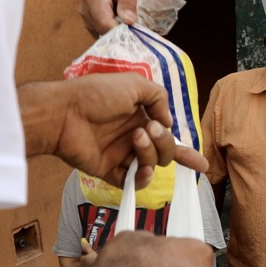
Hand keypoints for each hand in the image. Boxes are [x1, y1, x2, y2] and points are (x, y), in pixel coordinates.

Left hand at [24, 73, 209, 187]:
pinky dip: (140, 179)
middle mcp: (133, 137)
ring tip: (135, 138)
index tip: (200, 163)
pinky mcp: (108, 171)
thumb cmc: (97, 94)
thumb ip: (158, 97)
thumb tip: (167, 122)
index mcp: (140, 117)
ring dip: (150, 154)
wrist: (65, 113)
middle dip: (163, 143)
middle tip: (146, 128)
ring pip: (150, 166)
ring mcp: (121, 155)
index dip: (185, 152)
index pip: (168, 137)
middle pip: (163, 153)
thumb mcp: (133, 83)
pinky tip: (140, 170)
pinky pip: (131, 182)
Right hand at [80, 0, 147, 36]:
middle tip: (134, 24)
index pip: (104, 22)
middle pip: (102, 30)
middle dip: (119, 30)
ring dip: (116, 32)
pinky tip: (120, 23)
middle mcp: (84, 8)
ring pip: (102, 34)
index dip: (120, 29)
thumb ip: (128, 1)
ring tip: (126, 20)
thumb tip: (128, 20)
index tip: (135, 29)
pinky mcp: (90, 25)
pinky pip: (102, 34)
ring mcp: (85, 18)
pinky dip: (113, 33)